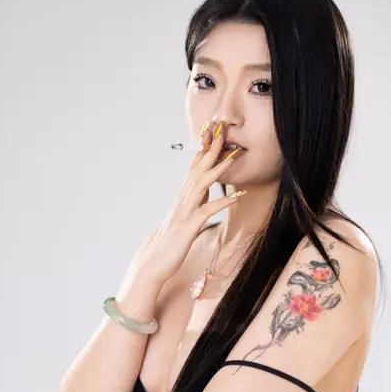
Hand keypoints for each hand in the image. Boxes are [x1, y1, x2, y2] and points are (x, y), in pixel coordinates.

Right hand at [137, 121, 244, 285]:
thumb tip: (206, 193)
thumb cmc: (170, 242)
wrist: (154, 262)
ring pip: (202, 184)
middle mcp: (183, 199)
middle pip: (198, 169)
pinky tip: (236, 195)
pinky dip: (222, 202)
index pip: (194, 167)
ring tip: (232, 155)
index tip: (214, 131)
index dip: (205, 148)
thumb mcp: (185, 218)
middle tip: (223, 129)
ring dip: (217, 169)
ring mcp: (185, 212)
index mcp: (183, 197)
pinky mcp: (189, 226)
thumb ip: (195, 203)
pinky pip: (207, 211)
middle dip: (211, 149)